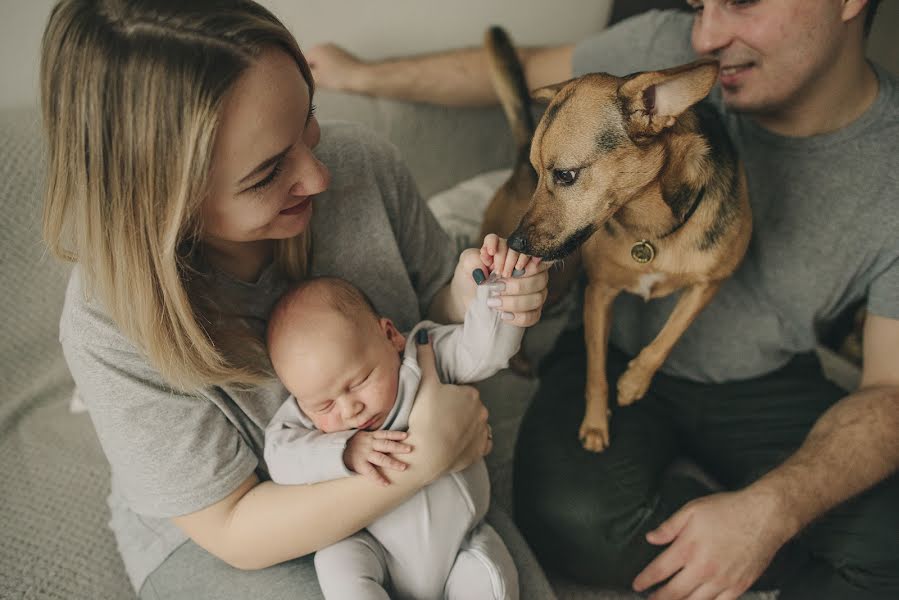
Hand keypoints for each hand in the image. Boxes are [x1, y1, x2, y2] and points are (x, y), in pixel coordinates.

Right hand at [305, 43, 365, 91]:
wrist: (362, 77)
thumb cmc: (340, 77)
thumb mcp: (316, 79)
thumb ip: (305, 76)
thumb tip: (300, 76)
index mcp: (316, 48)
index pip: (301, 62)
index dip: (305, 74)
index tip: (310, 82)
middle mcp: (326, 46)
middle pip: (313, 62)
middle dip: (315, 73)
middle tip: (320, 84)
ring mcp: (337, 50)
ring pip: (323, 64)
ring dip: (324, 74)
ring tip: (330, 82)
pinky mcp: (345, 57)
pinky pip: (334, 66)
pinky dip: (333, 73)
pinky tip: (338, 80)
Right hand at [343, 430, 411, 486]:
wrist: (333, 451)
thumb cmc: (349, 444)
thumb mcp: (360, 436)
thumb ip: (372, 437)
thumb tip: (387, 439)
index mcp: (369, 436)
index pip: (385, 434)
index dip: (396, 434)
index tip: (406, 435)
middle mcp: (368, 444)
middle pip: (386, 445)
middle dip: (398, 447)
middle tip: (410, 449)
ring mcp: (364, 454)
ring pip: (381, 458)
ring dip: (393, 463)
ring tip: (404, 467)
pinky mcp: (359, 464)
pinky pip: (370, 472)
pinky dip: (378, 478)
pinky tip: (386, 484)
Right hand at [406, 335, 490, 483]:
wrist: (425, 453)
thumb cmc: (424, 416)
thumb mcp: (423, 383)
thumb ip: (425, 358)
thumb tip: (423, 335)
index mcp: (471, 394)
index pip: (462, 392)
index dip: (448, 397)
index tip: (436, 404)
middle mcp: (482, 412)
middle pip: (469, 407)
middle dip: (457, 411)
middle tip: (437, 418)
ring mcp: (483, 432)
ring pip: (476, 424)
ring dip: (465, 426)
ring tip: (446, 431)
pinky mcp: (480, 451)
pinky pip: (481, 443)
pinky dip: (473, 442)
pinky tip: (459, 442)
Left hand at [474, 234, 549, 326]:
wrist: (466, 299)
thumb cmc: (470, 277)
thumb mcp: (467, 263)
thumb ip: (475, 257)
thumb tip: (488, 260)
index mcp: (517, 253)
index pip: (529, 251)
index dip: (516, 259)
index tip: (496, 269)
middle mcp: (530, 270)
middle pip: (539, 276)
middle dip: (515, 284)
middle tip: (495, 287)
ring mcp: (534, 291)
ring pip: (538, 296)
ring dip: (515, 301)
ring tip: (493, 301)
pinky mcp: (532, 310)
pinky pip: (533, 315)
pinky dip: (518, 316)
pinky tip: (503, 315)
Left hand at [633, 489, 791, 599]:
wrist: (765, 516)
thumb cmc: (728, 510)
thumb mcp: (692, 510)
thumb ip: (669, 527)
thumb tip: (651, 538)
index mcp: (689, 548)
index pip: (660, 571)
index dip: (645, 580)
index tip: (637, 585)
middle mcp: (704, 569)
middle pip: (674, 592)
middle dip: (658, 598)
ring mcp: (722, 581)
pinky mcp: (739, 586)